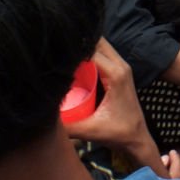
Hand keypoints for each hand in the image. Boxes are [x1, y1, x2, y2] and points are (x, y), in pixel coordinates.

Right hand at [65, 38, 163, 175]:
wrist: (137, 138)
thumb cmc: (119, 133)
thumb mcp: (92, 130)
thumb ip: (67, 127)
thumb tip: (42, 119)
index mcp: (116, 74)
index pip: (91, 51)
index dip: (73, 49)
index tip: (54, 51)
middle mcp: (121, 65)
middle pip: (98, 41)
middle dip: (78, 41)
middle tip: (57, 48)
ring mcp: (122, 67)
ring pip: (101, 46)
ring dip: (84, 46)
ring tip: (63, 53)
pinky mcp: (119, 71)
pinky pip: (103, 54)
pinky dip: (89, 54)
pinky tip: (75, 62)